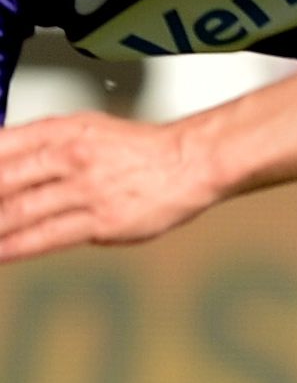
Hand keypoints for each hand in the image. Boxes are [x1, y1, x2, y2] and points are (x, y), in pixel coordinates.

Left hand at [0, 112, 221, 261]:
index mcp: (60, 131)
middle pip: (1, 182)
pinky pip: (48, 237)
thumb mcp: (84, 130)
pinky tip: (0, 252)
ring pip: (18, 211)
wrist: (191, 162)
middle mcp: (69, 157)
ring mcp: (85, 190)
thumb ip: (41, 146)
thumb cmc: (142, 151)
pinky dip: (16, 247)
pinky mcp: (102, 221)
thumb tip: (4, 162)